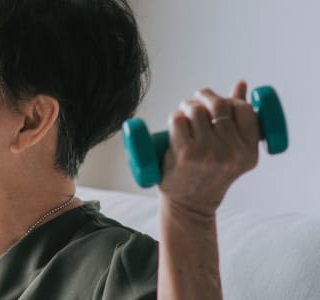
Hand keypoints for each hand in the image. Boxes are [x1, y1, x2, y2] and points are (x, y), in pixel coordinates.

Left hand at [158, 80, 260, 216]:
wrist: (190, 204)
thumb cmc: (211, 172)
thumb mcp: (233, 151)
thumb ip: (240, 119)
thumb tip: (241, 84)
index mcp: (248, 152)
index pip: (245, 110)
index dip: (231, 99)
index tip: (220, 102)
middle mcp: (231, 153)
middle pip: (218, 106)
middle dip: (205, 97)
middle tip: (196, 101)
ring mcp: (207, 154)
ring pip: (196, 111)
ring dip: (187, 106)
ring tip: (185, 113)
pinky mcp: (184, 154)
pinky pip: (178, 120)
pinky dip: (175, 116)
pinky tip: (176, 122)